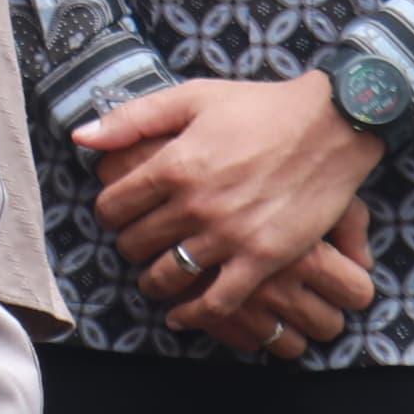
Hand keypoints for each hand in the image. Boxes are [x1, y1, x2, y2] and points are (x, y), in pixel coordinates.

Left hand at [80, 71, 381, 333]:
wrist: (333, 125)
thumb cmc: (260, 108)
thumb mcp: (191, 98)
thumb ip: (131, 119)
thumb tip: (81, 136)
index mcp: (173, 164)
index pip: (112, 205)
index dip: (109, 213)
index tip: (119, 214)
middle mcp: (196, 204)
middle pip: (135, 243)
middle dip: (130, 245)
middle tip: (139, 243)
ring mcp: (230, 235)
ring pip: (168, 275)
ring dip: (154, 281)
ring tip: (156, 277)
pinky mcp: (264, 258)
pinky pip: (218, 301)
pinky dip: (195, 314)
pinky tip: (183, 315)